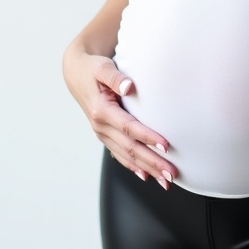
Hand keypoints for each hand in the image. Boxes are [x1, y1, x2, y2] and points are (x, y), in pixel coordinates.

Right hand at [62, 46, 177, 189]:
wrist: (76, 73)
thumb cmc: (93, 68)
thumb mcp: (102, 67)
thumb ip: (116, 77)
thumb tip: (129, 86)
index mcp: (101, 110)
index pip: (129, 127)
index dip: (148, 137)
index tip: (166, 145)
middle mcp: (100, 126)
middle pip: (130, 148)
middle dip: (153, 162)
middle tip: (172, 173)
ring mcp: (102, 133)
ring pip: (127, 156)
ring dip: (147, 169)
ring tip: (166, 180)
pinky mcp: (105, 135)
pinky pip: (120, 155)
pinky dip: (134, 166)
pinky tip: (146, 175)